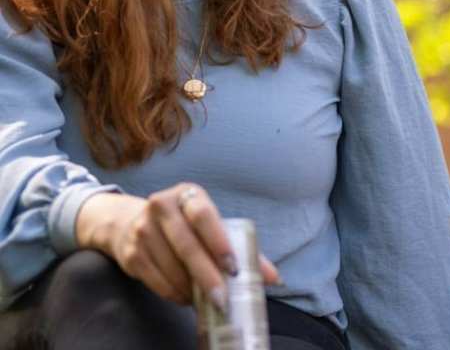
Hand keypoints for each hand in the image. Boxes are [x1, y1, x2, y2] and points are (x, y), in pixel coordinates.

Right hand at [75, 185, 280, 308]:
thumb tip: (274, 277)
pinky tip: (186, 298)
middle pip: (187, 245)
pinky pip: (155, 281)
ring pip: (171, 267)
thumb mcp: (207, 224)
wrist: (128, 222)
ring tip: (206, 300)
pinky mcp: (131, 254)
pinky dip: (174, 293)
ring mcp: (142, 230)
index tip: (233, 268)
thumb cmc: (182, 224)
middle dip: (206, 275)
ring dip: (191, 288)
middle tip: (222, 298)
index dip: (219, 242)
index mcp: (188, 194)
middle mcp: (162, 207)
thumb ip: (240, 246)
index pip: (204, 215)